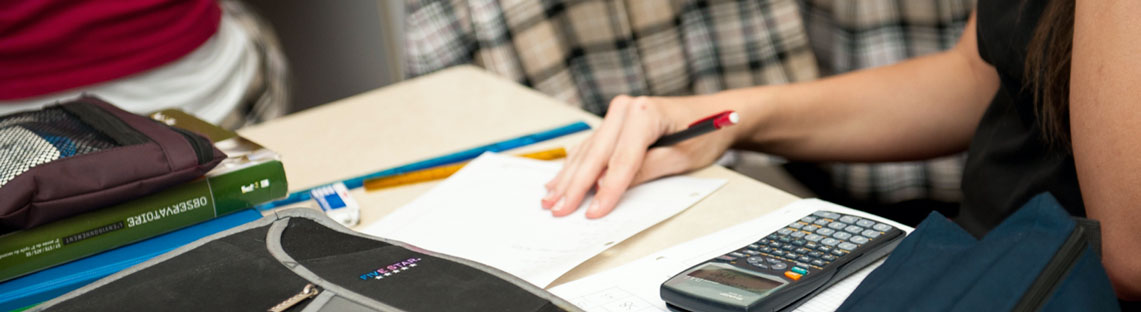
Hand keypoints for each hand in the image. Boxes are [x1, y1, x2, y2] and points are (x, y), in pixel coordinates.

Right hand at [540, 95, 737, 217]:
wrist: (712, 114)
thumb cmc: (703, 132)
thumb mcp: (680, 157)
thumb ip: (645, 170)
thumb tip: (611, 187)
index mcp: (645, 112)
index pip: (621, 159)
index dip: (606, 190)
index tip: (593, 212)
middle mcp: (626, 109)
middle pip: (596, 155)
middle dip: (576, 186)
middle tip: (558, 209)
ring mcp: (617, 114)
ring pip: (587, 151)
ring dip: (568, 177)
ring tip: (550, 200)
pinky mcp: (613, 123)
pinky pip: (590, 146)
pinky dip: (575, 166)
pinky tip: (558, 181)